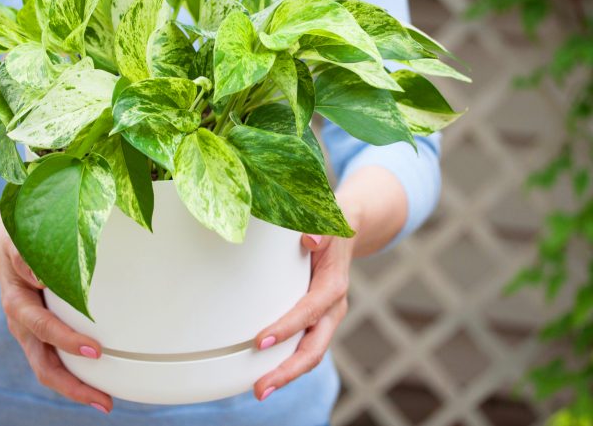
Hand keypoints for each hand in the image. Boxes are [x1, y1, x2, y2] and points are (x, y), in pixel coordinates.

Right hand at [0, 216, 113, 413]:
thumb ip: (27, 258)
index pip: (43, 327)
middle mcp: (22, 324)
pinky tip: (98, 381)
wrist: (0, 241)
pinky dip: (75, 373)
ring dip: (76, 388)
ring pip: (49, 368)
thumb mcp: (19, 242)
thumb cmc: (16, 238)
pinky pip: (54, 359)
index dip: (67, 340)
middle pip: (44, 365)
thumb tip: (44, 276)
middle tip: (104, 401)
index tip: (95, 350)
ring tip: (106, 402)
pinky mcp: (39, 333)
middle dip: (73, 387)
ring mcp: (30, 333)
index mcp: (17, 303)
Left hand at [252, 230, 354, 400]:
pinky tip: (264, 373)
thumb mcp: (327, 217)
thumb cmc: (330, 224)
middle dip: (288, 371)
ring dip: (285, 374)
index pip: (309, 312)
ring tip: (260, 390)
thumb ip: (320, 226)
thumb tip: (310, 238)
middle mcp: (332, 308)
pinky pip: (302, 347)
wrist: (347, 229)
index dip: (287, 328)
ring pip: (309, 354)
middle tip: (261, 388)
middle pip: (313, 349)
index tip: (261, 341)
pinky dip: (285, 363)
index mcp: (333, 285)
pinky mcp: (315, 321)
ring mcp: (325, 318)